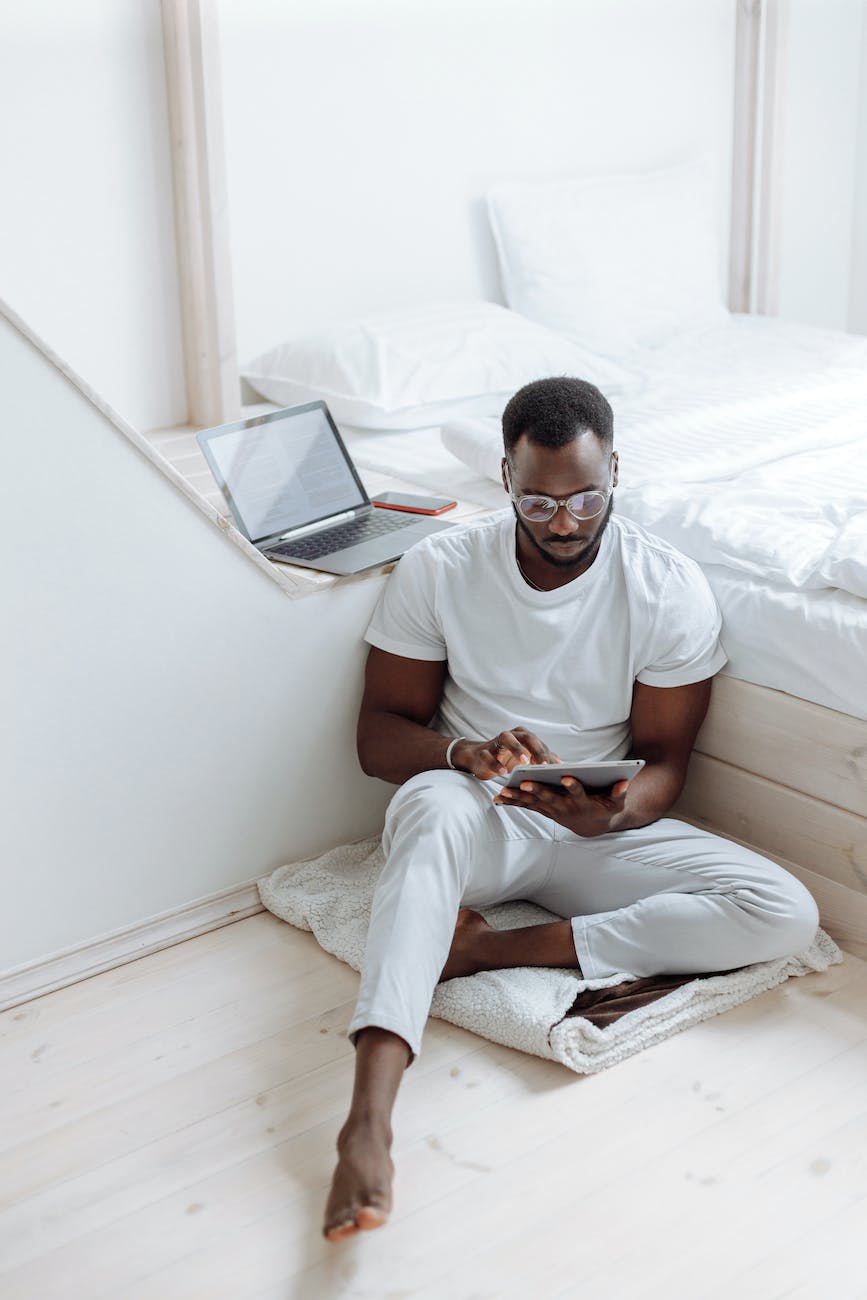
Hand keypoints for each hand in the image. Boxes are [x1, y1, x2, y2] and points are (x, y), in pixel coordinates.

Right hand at [451, 727, 559, 780]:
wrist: (479, 759)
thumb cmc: (506, 759)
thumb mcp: (525, 759)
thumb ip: (541, 760)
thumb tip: (562, 765)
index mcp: (522, 736)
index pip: (538, 742)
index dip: (547, 754)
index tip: (556, 767)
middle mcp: (510, 735)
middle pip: (526, 737)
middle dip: (536, 750)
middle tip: (544, 764)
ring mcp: (495, 741)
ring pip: (506, 739)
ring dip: (516, 749)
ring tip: (524, 763)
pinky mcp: (483, 752)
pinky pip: (489, 755)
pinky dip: (496, 763)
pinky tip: (503, 772)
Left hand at [493, 776, 630, 836]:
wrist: (592, 825)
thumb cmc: (605, 808)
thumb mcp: (617, 803)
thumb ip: (620, 792)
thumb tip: (625, 781)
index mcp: (582, 802)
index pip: (578, 792)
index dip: (573, 786)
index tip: (567, 777)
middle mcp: (565, 807)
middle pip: (550, 797)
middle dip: (537, 790)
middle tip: (525, 782)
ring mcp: (552, 810)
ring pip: (534, 802)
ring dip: (518, 797)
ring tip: (503, 790)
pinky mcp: (544, 810)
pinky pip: (526, 806)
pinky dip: (512, 802)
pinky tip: (497, 798)